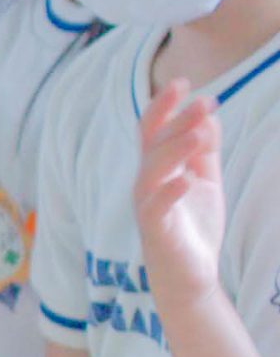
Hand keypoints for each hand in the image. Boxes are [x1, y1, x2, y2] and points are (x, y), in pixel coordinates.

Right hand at [134, 77, 226, 307]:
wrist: (190, 275)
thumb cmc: (193, 227)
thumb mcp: (206, 179)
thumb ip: (204, 149)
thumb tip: (208, 114)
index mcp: (157, 169)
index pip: (154, 130)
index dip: (164, 106)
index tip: (182, 81)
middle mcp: (147, 184)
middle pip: (154, 145)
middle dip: (177, 121)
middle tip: (204, 100)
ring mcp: (148, 207)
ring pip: (151, 171)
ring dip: (174, 150)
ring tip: (198, 134)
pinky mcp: (155, 231)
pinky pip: (156, 208)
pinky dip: (170, 191)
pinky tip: (186, 178)